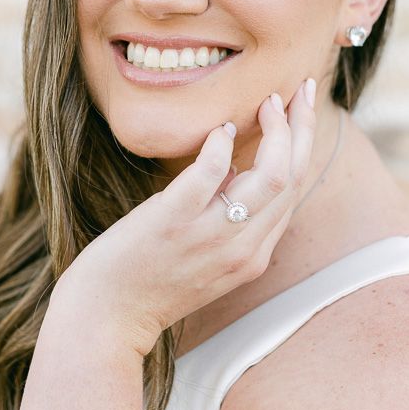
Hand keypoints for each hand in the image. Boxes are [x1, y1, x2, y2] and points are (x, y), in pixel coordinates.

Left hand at [51, 79, 317, 356]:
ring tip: (266, 102)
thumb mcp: (204, 257)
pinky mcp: (174, 223)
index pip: (294, 191)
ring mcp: (210, 237)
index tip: (300, 109)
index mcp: (253, 255)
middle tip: (300, 89)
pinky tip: (220, 129)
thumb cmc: (147, 283)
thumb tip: (237, 168)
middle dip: (302, 127)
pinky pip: (211, 175)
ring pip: (270, 176)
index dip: (303, 144)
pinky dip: (221, 146)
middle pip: (292, 177)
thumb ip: (227, 220)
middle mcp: (242, 249)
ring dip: (276, 130)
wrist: (105, 320)